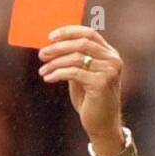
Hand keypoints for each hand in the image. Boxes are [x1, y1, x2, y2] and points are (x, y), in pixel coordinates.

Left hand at [37, 26, 123, 151]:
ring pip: (76, 58)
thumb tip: (52, 48)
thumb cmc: (90, 100)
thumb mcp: (82, 76)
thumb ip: (74, 61)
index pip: (90, 34)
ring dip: (55, 62)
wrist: (102, 123)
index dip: (69, 32)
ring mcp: (109, 71)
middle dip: (58, 47)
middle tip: (41, 54)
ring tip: (42, 70)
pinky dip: (58, 73)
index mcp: (109, 54)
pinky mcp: (101, 83)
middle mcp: (112, 59)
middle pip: (82, 43)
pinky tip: (47, 78)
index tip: (50, 36)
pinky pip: (74, 73)